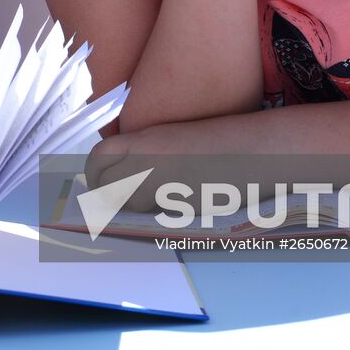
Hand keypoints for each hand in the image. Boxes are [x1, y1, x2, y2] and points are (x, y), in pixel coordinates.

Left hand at [86, 122, 226, 212]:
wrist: (256, 151)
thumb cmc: (220, 139)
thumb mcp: (172, 135)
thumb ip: (143, 150)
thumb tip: (121, 172)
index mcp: (145, 140)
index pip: (98, 159)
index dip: (93, 174)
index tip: (97, 180)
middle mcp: (149, 165)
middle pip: (107, 188)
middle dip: (107, 194)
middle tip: (115, 197)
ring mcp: (164, 190)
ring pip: (131, 205)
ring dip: (135, 204)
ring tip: (155, 193)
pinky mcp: (182, 211)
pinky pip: (157, 214)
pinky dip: (160, 211)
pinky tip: (178, 200)